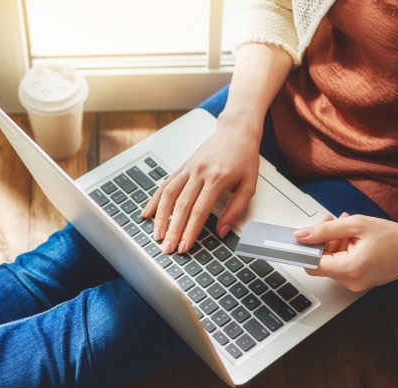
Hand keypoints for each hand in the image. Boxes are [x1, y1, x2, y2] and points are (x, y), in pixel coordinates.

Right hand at [142, 114, 260, 253]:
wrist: (236, 129)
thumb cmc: (244, 156)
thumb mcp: (249, 185)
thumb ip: (236, 209)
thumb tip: (222, 231)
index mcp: (217, 178)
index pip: (199, 211)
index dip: (190, 231)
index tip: (185, 246)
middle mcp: (199, 172)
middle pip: (181, 206)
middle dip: (173, 230)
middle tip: (167, 248)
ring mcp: (188, 168)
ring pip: (169, 195)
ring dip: (161, 217)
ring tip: (157, 235)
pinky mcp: (182, 166)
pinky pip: (165, 184)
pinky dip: (155, 199)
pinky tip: (148, 212)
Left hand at [294, 214, 397, 291]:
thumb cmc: (393, 237)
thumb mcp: (355, 225)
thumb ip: (325, 230)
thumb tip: (302, 235)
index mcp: (349, 269)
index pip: (312, 264)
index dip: (305, 249)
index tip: (300, 239)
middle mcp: (351, 281)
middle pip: (321, 262)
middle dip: (322, 240)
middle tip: (331, 222)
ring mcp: (355, 283)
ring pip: (331, 262)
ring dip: (333, 243)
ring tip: (346, 227)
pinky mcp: (359, 280)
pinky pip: (342, 265)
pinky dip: (342, 250)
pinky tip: (352, 237)